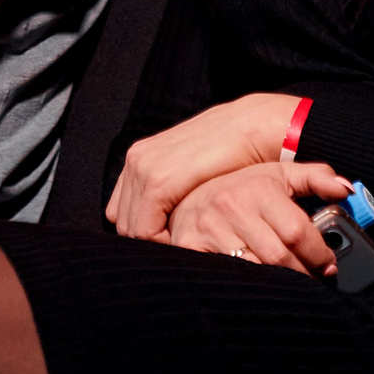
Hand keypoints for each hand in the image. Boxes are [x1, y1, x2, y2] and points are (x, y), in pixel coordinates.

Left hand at [106, 93, 305, 240]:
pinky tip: (186, 241)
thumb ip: (171, 188)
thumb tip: (162, 221)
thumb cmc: (230, 153)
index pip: (121, 211)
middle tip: (180, 246)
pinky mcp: (158, 181)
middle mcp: (135, 160)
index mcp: (140, 157)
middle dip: (148, 240)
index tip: (172, 237)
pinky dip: (161, 243)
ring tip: (186, 244)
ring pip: (132, 229)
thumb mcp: (191, 169)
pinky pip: (145, 229)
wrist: (253, 128)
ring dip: (156, 243)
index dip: (143, 230)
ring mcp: (144, 168)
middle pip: (124, 222)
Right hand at [166, 161, 351, 274]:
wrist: (188, 192)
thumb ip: (317, 178)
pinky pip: (226, 276)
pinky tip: (257, 286)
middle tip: (313, 282)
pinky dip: (245, 286)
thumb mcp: (280, 174)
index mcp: (259, 188)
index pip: (297, 232)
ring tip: (290, 286)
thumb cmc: (242, 187)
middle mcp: (232, 206)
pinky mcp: (189, 245)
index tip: (329, 266)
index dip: (319, 254)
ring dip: (277, 284)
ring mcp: (209, 228)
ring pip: (254, 271)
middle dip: (302, 274)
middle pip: (278, 257)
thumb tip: (345, 189)